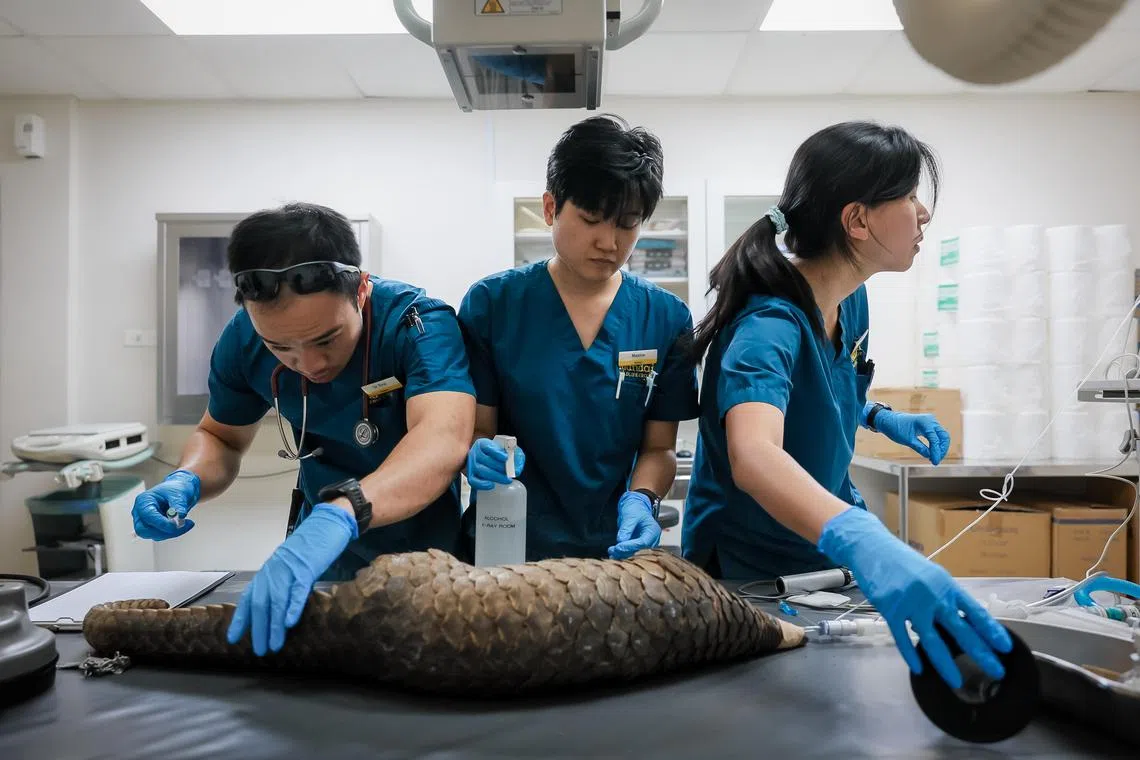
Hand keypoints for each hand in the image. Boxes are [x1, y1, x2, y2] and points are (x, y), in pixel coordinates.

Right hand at [131, 470, 200, 540]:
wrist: (180, 492)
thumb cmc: (176, 489)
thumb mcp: (180, 493)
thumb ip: (179, 504)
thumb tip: (181, 516)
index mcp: (143, 501)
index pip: (147, 516)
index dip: (161, 523)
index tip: (176, 525)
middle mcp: (140, 513)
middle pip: (144, 530)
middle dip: (164, 531)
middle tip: (183, 526)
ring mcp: (145, 522)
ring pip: (153, 535)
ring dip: (172, 533)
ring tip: (187, 523)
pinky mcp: (153, 528)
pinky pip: (161, 535)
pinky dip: (173, 533)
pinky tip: (185, 525)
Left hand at [226, 503, 357, 655]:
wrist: (324, 526)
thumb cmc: (308, 551)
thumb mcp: (288, 568)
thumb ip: (280, 586)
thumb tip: (276, 612)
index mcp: (267, 573)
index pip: (249, 599)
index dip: (240, 619)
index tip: (233, 638)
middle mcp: (273, 572)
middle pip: (261, 604)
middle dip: (259, 629)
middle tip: (259, 650)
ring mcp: (288, 570)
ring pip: (276, 601)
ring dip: (273, 626)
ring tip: (274, 645)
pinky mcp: (306, 569)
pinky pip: (297, 590)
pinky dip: (292, 607)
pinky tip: (288, 623)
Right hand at [465, 438, 525, 490]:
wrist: (485, 458)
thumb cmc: (497, 454)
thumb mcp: (506, 449)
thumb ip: (515, 454)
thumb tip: (518, 467)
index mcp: (483, 444)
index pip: (488, 447)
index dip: (497, 453)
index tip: (506, 458)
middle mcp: (475, 453)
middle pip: (485, 460)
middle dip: (500, 467)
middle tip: (510, 473)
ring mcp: (471, 464)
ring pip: (480, 470)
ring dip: (495, 476)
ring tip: (506, 480)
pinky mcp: (470, 474)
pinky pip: (473, 480)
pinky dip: (481, 484)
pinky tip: (491, 485)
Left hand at [607, 491, 661, 558]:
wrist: (634, 507)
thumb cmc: (635, 509)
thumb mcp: (631, 515)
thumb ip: (626, 528)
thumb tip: (621, 540)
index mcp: (653, 531)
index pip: (643, 542)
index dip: (631, 546)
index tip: (619, 546)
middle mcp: (651, 540)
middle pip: (638, 549)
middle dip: (625, 551)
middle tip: (613, 550)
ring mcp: (644, 543)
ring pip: (633, 552)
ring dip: (621, 553)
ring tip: (610, 551)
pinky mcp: (637, 546)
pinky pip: (629, 551)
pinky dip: (621, 553)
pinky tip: (612, 553)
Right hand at [819, 506, 1012, 689]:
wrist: (872, 547)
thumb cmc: (902, 561)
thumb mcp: (930, 575)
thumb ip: (942, 598)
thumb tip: (952, 623)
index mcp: (947, 585)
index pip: (975, 611)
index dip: (992, 630)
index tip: (1005, 646)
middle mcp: (933, 595)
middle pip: (961, 629)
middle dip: (981, 653)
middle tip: (996, 670)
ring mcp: (911, 604)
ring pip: (932, 640)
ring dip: (946, 664)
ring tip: (956, 681)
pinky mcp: (890, 610)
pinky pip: (902, 638)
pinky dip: (910, 655)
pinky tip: (918, 669)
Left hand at [875, 409, 950, 464]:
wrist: (890, 420)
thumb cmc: (896, 428)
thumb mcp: (907, 440)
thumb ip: (920, 448)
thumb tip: (930, 456)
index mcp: (924, 422)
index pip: (935, 439)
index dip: (936, 452)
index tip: (935, 462)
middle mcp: (930, 420)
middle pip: (944, 437)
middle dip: (942, 450)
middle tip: (936, 461)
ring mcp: (931, 422)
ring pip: (942, 436)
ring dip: (940, 448)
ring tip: (934, 458)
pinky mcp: (930, 426)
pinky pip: (937, 436)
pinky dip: (937, 444)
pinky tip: (933, 453)